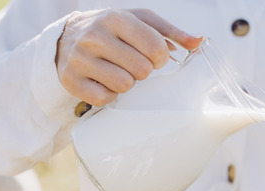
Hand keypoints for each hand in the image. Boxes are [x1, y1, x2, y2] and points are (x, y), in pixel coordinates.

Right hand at [55, 9, 202, 105]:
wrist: (65, 37)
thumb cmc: (111, 29)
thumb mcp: (138, 21)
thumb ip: (170, 31)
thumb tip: (199, 42)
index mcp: (115, 18)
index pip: (155, 48)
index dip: (161, 58)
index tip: (153, 56)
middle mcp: (95, 37)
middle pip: (142, 70)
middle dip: (144, 71)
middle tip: (134, 65)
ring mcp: (80, 60)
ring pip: (124, 85)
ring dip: (127, 83)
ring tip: (119, 72)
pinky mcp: (71, 81)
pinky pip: (104, 98)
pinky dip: (109, 94)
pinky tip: (104, 82)